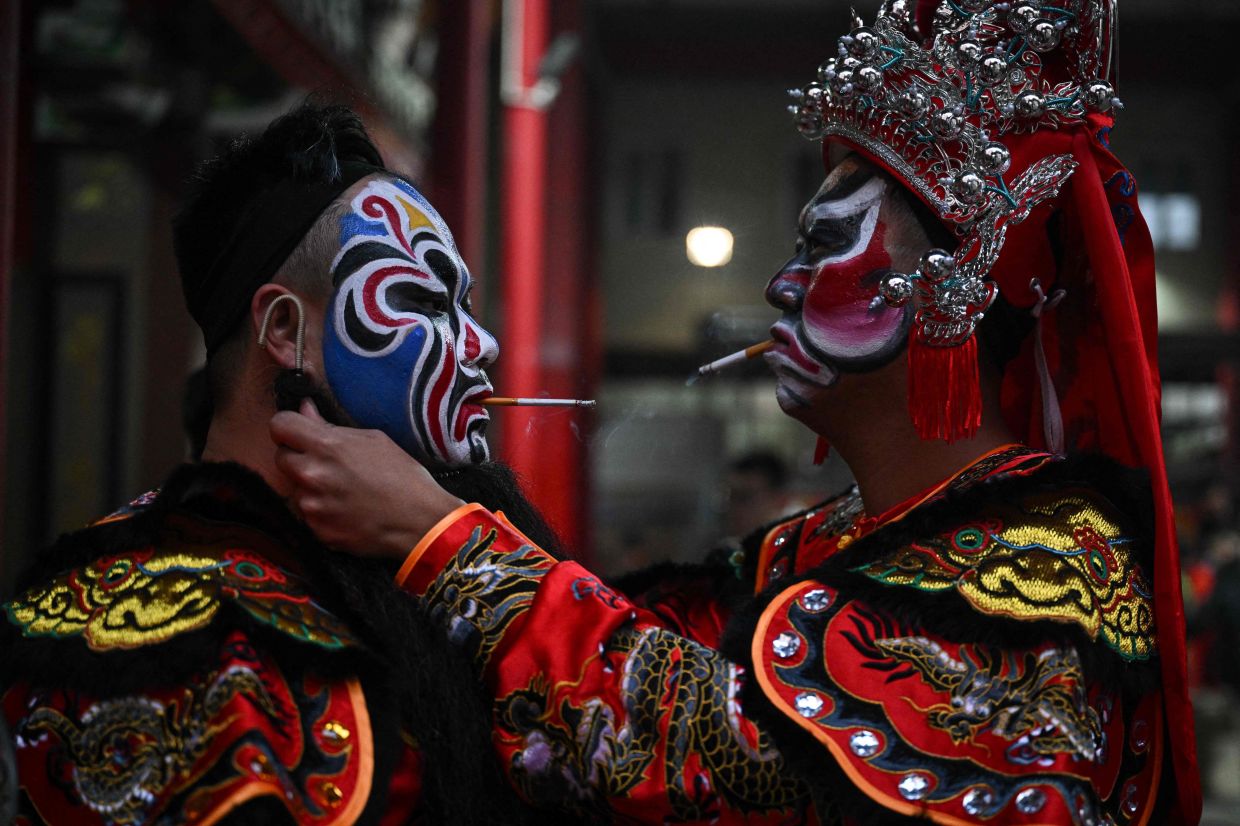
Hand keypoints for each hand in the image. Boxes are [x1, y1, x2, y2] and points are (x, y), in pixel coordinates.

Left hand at [269, 399, 464, 559]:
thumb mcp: (373, 439)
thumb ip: (331, 426)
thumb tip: (305, 411)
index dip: (288, 426)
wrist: (420, 522)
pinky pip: (308, 514)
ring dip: (311, 486)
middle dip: (298, 456)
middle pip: (281, 457)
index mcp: (326, 446)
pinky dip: (321, 511)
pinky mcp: (317, 531)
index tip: (298, 432)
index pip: (279, 425)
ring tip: (343, 490)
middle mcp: (311, 475)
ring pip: (295, 488)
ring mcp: (312, 506)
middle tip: (327, 463)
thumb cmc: (403, 476)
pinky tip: (346, 510)